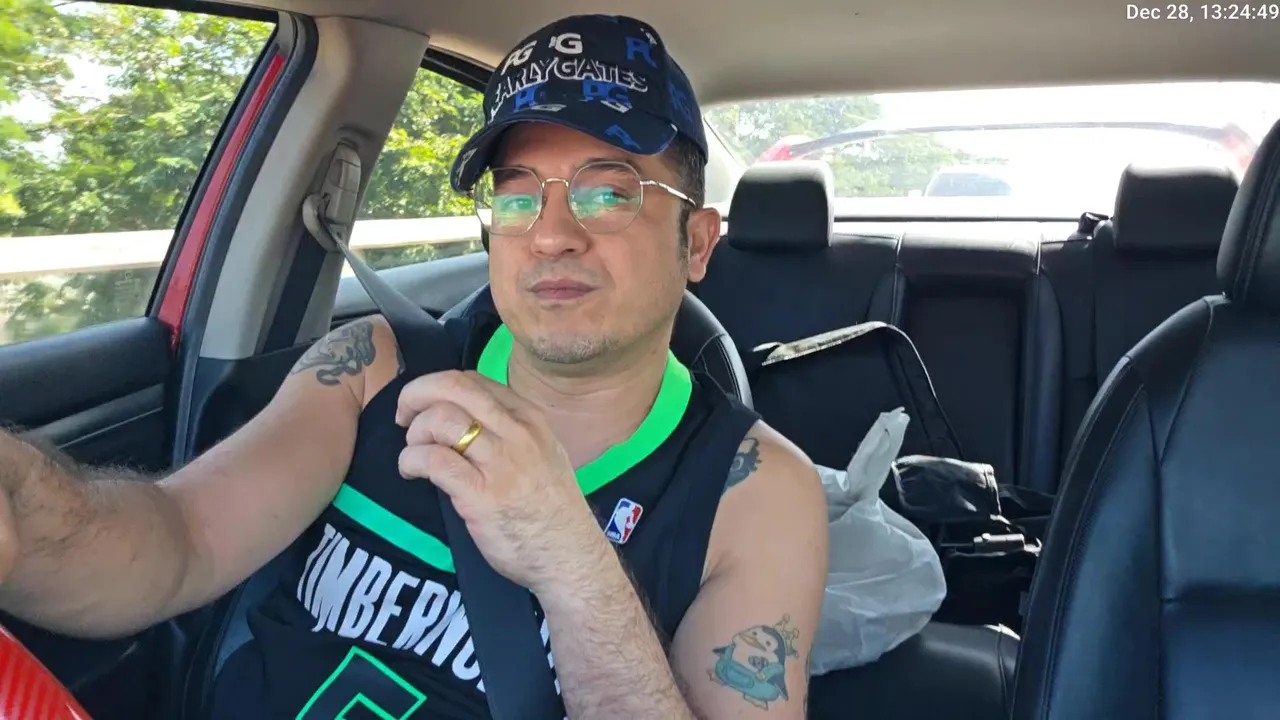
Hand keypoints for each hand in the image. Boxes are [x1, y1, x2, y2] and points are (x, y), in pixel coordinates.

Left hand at [395, 370, 607, 593]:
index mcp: (529, 418)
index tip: (422, 406)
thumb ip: (509, 431)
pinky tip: (411, 472)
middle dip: (416, 394)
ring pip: (441, 419)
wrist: (569, 557)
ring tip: (414, 455)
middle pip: (454, 387)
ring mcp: (500, 462)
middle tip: (403, 417)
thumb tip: (463, 418)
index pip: (472, 380)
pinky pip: (434, 460)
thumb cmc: (553, 510)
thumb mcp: (543, 453)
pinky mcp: (481, 495)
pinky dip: (411, 460)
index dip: (436, 387)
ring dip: (415, 434)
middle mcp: (516, 432)